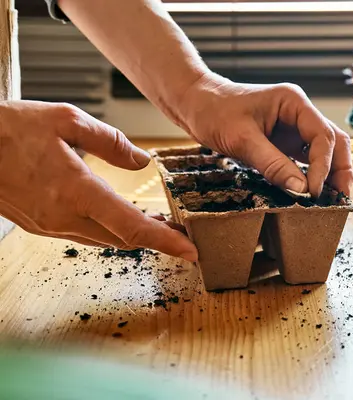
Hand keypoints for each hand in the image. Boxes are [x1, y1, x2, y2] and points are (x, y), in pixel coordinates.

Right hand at [0, 100, 196, 260]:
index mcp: (75, 191)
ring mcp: (51, 226)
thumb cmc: (10, 129)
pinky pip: (85, 235)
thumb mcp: (66, 120)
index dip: (165, 241)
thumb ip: (110, 142)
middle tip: (182, 233)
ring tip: (159, 225)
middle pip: (123, 239)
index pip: (132, 226)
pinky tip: (120, 218)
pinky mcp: (41, 227)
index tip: (191, 251)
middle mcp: (64, 217)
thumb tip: (142, 161)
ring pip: (104, 240)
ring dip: (134, 236)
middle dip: (156, 239)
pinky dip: (110, 231)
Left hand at [176, 73, 352, 196]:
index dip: (323, 165)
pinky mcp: (284, 142)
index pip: (322, 135)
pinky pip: (306, 159)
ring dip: (331, 174)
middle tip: (341, 199)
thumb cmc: (214, 111)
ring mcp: (293, 128)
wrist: (195, 104)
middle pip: (333, 141)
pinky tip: (314, 193)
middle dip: (339, 169)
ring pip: (325, 151)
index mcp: (294, 102)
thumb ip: (273, 164)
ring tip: (334, 200)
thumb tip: (301, 191)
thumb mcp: (242, 140)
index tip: (313, 192)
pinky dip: (313, 175)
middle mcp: (299, 113)